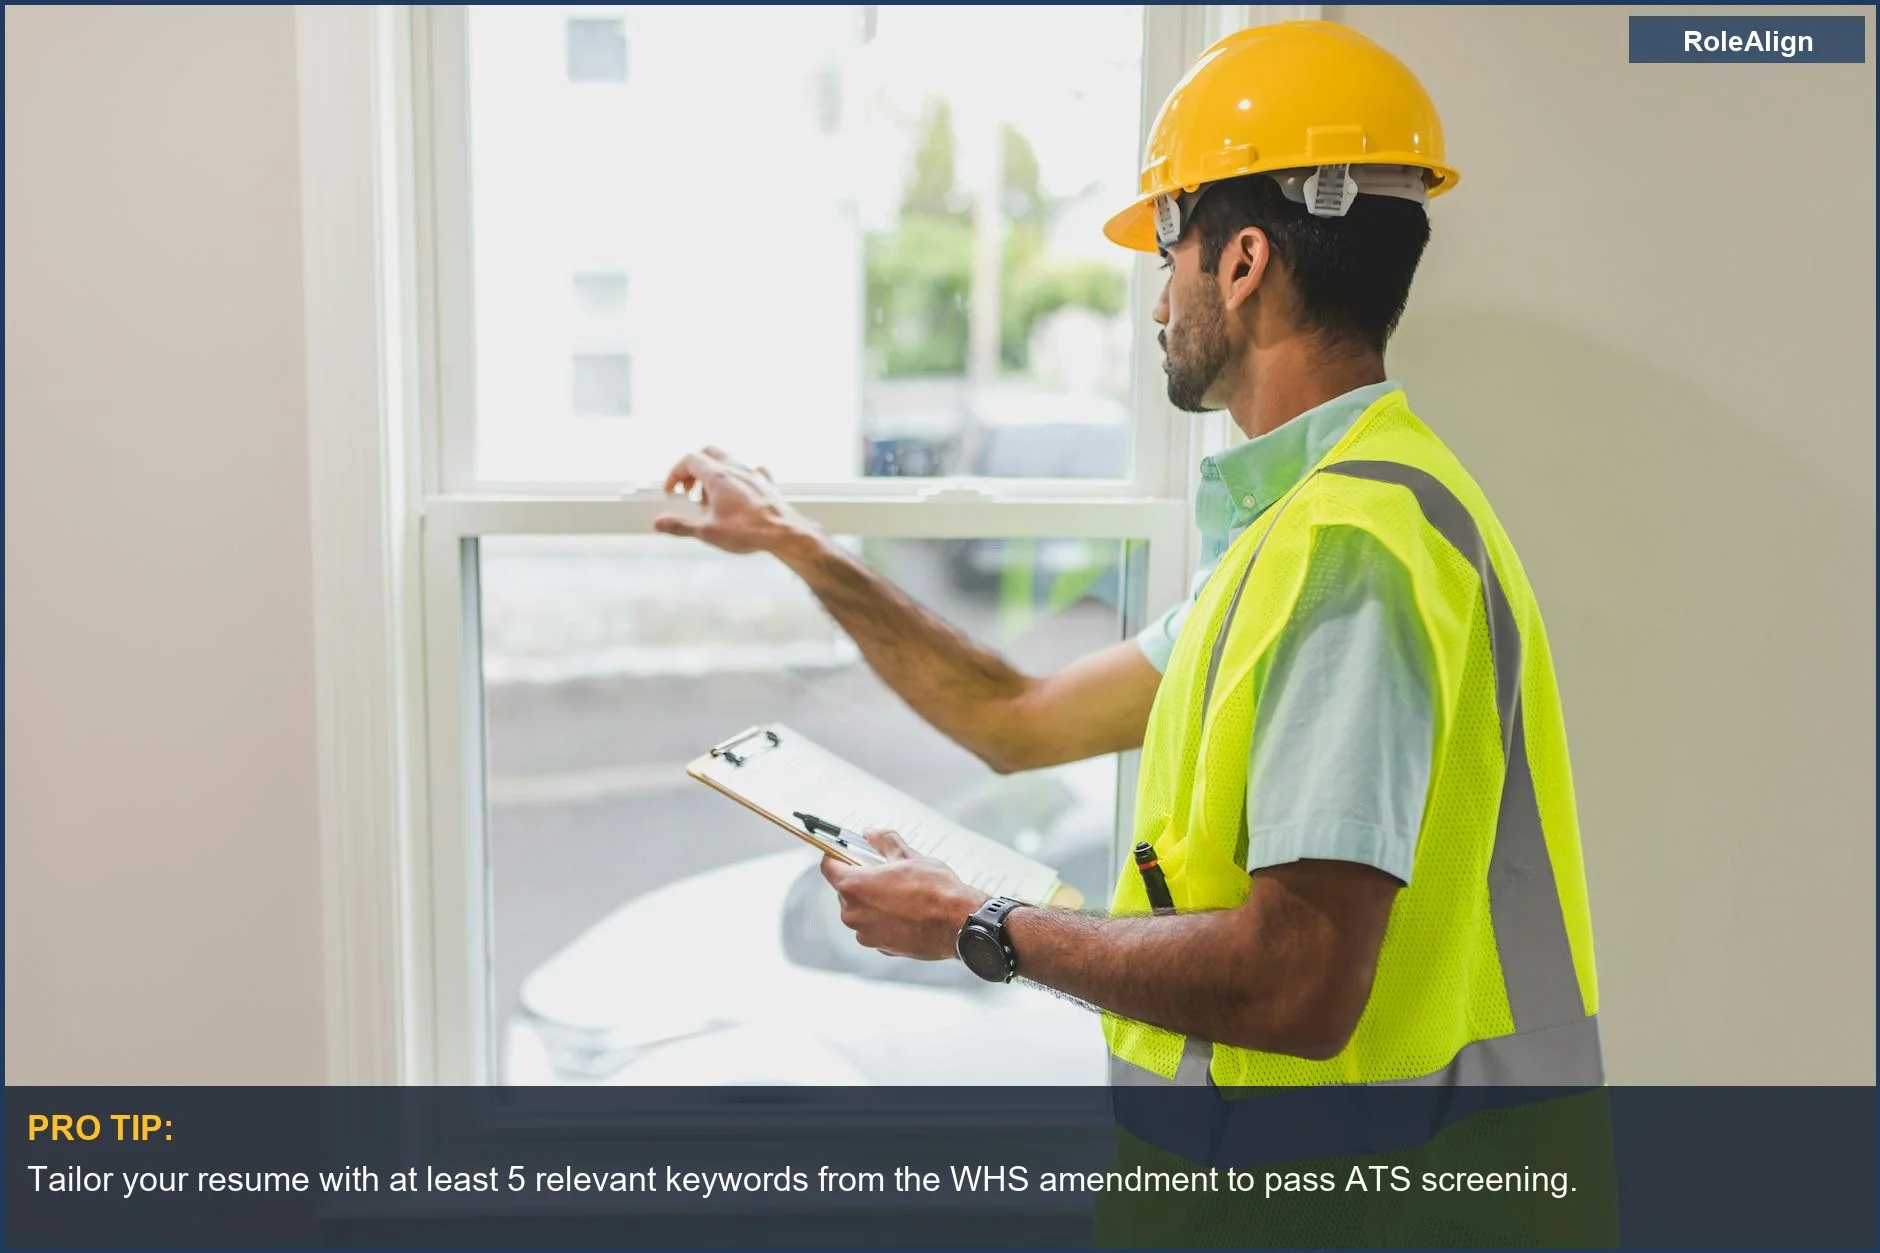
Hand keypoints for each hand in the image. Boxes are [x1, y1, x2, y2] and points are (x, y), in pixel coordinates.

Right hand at [653, 446, 817, 555]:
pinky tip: (740, 492)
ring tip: (710, 497)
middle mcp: (735, 469)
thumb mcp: (708, 532)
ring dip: (715, 473)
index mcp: (717, 476)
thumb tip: (660, 523)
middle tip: (688, 489)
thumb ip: (681, 526)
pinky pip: (752, 471)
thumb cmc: (749, 531)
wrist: (784, 533)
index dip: (675, 474)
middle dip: (694, 468)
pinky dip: (740, 478)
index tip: (671, 491)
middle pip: (708, 453)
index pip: (689, 460)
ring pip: (729, 459)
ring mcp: (753, 474)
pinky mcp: (767, 484)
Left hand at [819, 831, 989, 960]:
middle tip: (884, 870)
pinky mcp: (881, 947)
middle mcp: (853, 913)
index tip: (846, 851)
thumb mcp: (908, 856)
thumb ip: (884, 841)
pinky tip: (907, 911)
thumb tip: (871, 834)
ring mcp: (866, 933)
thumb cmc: (934, 889)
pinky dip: (884, 919)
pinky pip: (875, 927)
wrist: (958, 922)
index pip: (829, 866)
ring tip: (901, 892)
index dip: (836, 855)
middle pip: (845, 890)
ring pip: (861, 910)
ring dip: (873, 900)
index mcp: (854, 886)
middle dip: (861, 878)